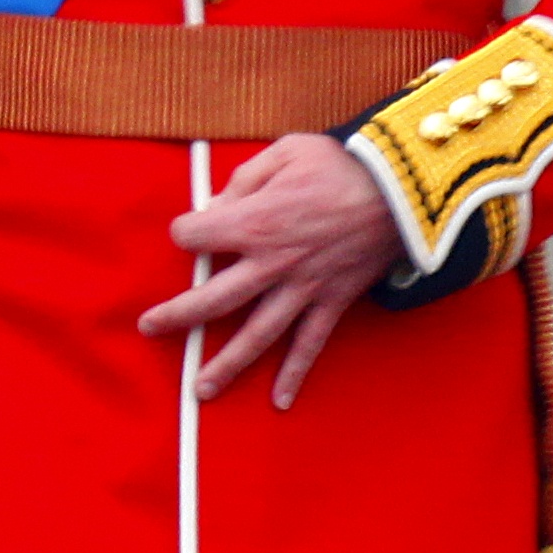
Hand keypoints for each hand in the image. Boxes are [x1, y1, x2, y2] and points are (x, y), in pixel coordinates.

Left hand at [140, 133, 402, 408]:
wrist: (403, 190)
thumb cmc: (341, 164)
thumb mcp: (285, 152)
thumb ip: (243, 180)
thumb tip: (215, 205)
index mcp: (255, 222)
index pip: (195, 236)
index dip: (186, 231)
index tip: (189, 230)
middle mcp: (272, 263)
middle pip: (213, 298)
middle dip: (177, 315)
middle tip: (149, 327)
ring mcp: (302, 288)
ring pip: (256, 334)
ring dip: (226, 363)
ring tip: (200, 388)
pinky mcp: (331, 302)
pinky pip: (310, 344)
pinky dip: (294, 373)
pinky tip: (279, 400)